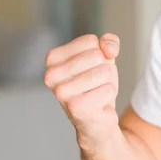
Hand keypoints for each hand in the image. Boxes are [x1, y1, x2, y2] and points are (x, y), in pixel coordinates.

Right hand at [44, 33, 120, 154]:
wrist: (97, 117)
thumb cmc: (96, 84)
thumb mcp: (104, 57)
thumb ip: (109, 42)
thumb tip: (108, 49)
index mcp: (52, 58)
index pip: (90, 41)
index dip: (100, 53)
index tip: (91, 67)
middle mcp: (51, 75)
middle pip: (97, 56)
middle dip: (104, 68)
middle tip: (94, 83)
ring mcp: (62, 92)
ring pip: (104, 71)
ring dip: (107, 82)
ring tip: (96, 92)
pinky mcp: (76, 107)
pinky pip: (108, 89)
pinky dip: (109, 95)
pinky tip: (98, 103)